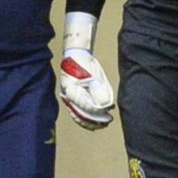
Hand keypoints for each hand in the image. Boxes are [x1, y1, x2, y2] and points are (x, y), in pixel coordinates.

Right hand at [58, 12, 114, 129]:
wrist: (76, 55)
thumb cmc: (83, 63)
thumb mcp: (94, 76)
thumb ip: (99, 91)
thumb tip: (105, 105)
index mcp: (72, 92)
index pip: (86, 108)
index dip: (98, 113)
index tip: (108, 112)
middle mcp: (69, 97)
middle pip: (81, 115)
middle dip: (95, 120)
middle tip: (108, 121)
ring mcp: (70, 98)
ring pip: (80, 115)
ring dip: (92, 121)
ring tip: (104, 122)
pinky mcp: (74, 97)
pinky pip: (79, 111)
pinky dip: (88, 116)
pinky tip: (97, 118)